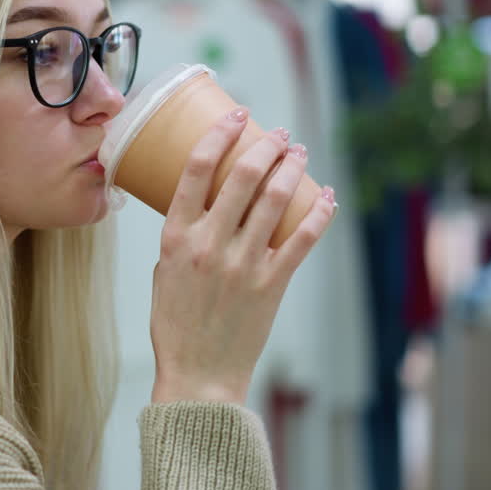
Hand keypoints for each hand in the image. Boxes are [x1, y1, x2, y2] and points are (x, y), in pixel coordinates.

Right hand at [149, 108, 335, 404]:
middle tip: (279, 134)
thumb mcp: (164, 271)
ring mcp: (242, 264)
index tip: (237, 116)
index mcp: (175, 238)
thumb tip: (208, 199)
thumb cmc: (176, 324)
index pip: (195, 170)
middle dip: (265, 146)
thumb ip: (183, 235)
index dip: (219, 135)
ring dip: (292, 169)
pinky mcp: (271, 285)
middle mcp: (209, 245)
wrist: (198, 374)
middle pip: (242, 177)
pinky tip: (326, 196)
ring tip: (300, 154)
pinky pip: (302, 239)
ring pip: (275, 200)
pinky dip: (318, 213)